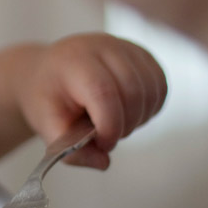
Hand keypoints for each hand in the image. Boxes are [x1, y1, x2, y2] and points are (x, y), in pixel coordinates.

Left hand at [13, 33, 165, 169]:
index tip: (101, 144)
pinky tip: (128, 111)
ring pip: (151, 90)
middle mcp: (101, 46)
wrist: (47, 71)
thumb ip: (70, 150)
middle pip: (132, 92)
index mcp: (73, 61)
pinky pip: (160, 85)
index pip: (104, 92)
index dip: (110, 126)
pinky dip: (150, 107)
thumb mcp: (47, 127)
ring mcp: (124, 46)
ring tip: (114, 122)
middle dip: (124, 126)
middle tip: (104, 135)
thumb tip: (103, 161)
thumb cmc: (47, 98)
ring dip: (138, 117)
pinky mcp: (141, 54)